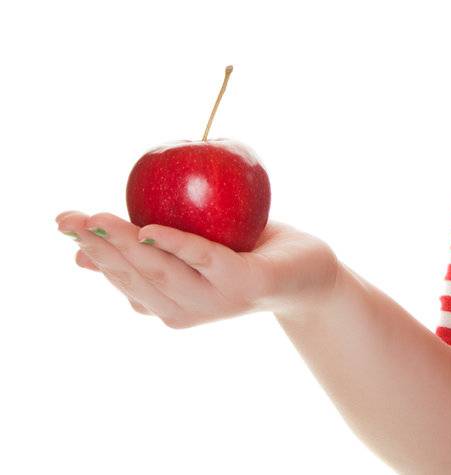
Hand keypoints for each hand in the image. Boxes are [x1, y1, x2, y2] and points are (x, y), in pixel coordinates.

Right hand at [55, 209, 340, 327]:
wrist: (311, 276)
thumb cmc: (249, 256)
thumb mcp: (194, 252)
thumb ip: (149, 251)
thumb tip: (84, 249)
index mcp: (169, 304)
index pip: (119, 280)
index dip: (90, 252)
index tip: (63, 225)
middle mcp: (186, 309)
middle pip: (132, 277)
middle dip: (97, 246)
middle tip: (69, 217)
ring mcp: (215, 300)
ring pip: (160, 271)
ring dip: (125, 244)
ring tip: (99, 217)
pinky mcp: (244, 284)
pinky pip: (204, 260)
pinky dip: (176, 245)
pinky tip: (151, 229)